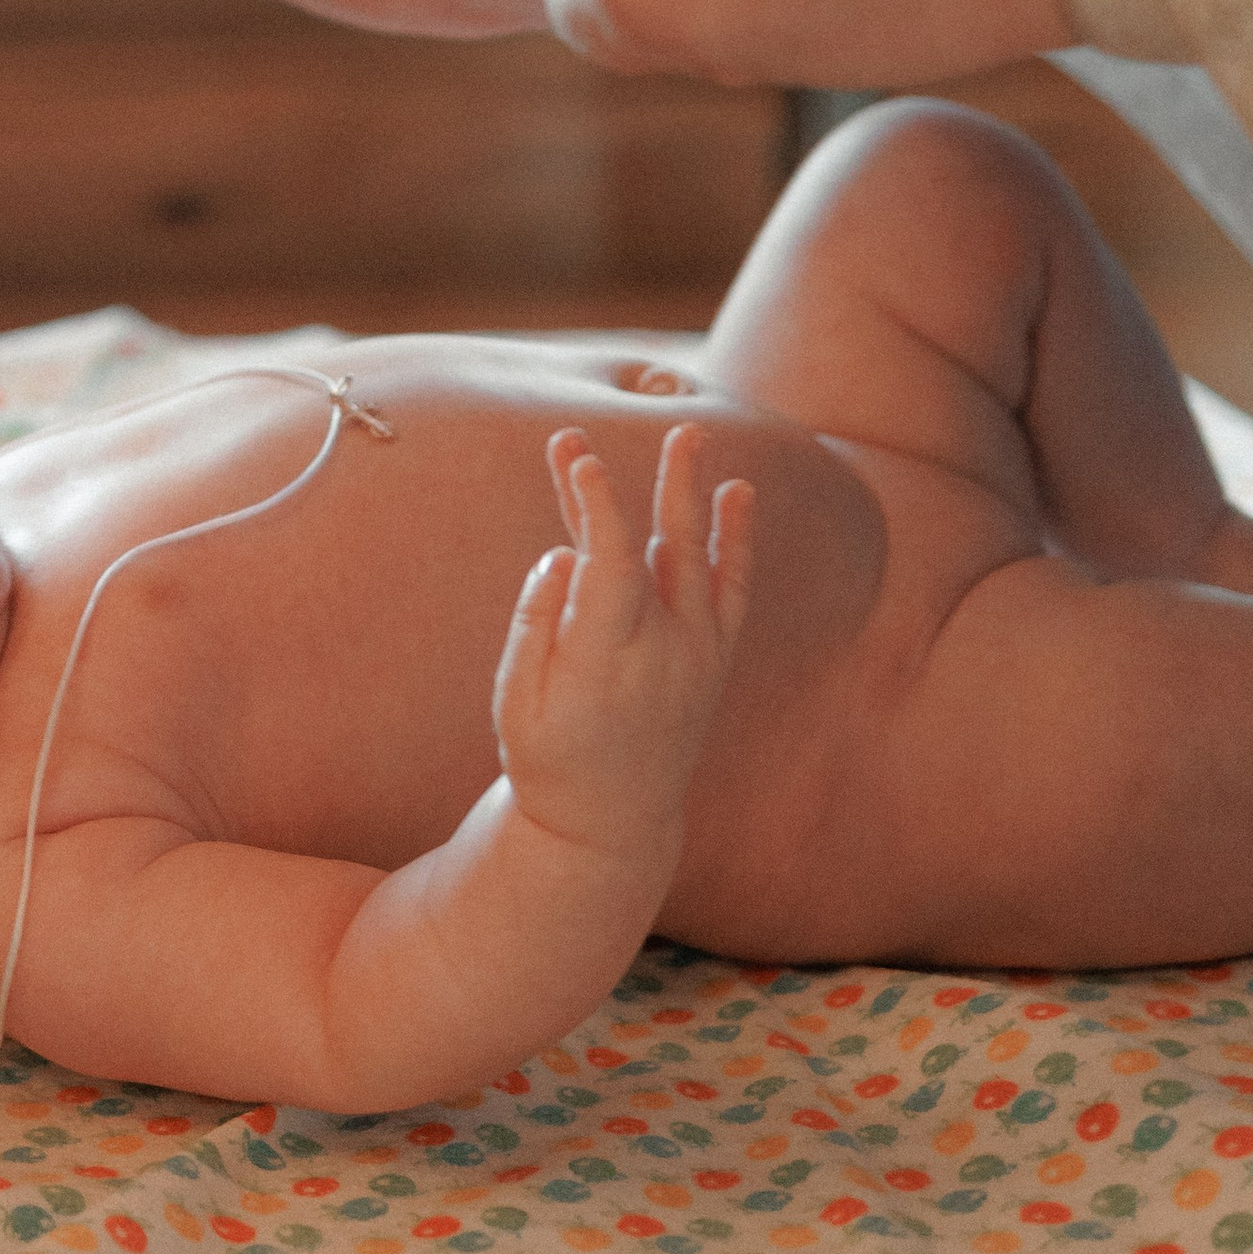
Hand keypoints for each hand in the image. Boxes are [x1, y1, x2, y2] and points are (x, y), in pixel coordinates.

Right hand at [492, 426, 753, 866]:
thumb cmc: (548, 759)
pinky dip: (737, 541)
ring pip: (699, 559)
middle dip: (645, 484)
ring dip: (691, 494)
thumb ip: (536, 623)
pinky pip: (733, 590)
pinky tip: (735, 495)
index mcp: (604, 662)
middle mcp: (662, 654)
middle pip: (659, 549)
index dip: (595, 503)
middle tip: (631, 430)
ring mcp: (696, 656)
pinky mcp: (713, 660)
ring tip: (689, 436)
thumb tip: (562, 555)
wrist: (612, 823)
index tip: (575, 454)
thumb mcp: (515, 702)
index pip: (609, 563)